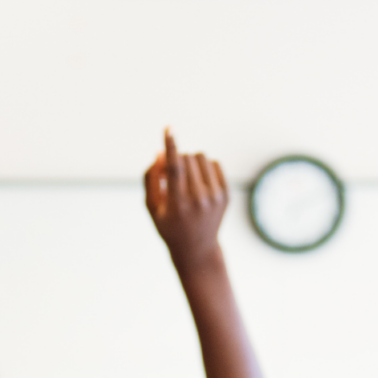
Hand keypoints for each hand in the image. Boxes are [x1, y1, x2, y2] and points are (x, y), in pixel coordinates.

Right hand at [145, 129, 228, 270]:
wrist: (197, 249)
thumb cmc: (169, 225)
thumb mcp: (152, 206)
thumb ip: (150, 178)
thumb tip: (160, 153)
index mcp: (178, 204)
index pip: (175, 168)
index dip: (171, 146)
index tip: (169, 128)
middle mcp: (199, 200)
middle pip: (187, 158)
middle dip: (176, 159)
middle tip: (170, 174)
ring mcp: (216, 197)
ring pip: (201, 157)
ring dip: (190, 161)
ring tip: (185, 178)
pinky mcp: (226, 194)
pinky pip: (214, 164)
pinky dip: (204, 167)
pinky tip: (198, 181)